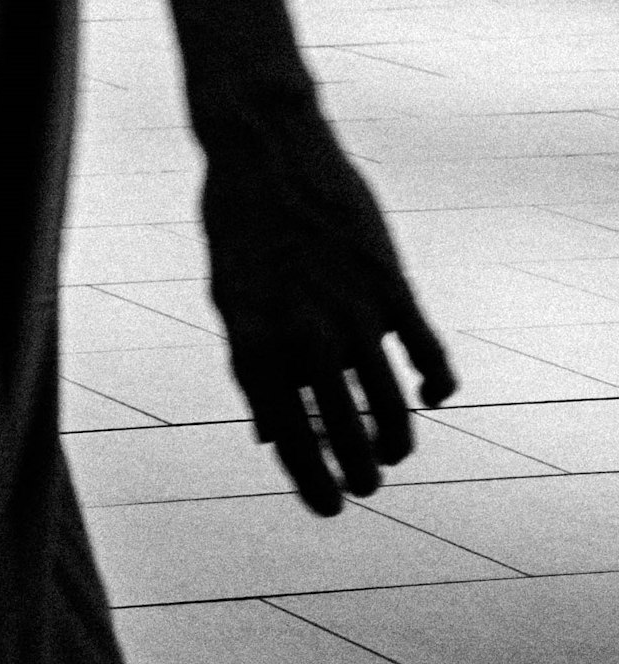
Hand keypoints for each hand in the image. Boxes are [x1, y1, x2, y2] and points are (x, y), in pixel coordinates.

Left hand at [199, 104, 455, 513]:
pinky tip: (430, 396)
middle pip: (345, 431)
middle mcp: (304, 338)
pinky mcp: (390, 286)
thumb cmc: (238, 228)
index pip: (289, 437)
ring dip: (395, 439)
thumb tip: (268, 436)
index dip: (311, 481)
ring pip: (389, 404)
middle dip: (359, 471)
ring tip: (392, 457)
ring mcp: (351, 314)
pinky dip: (434, 383)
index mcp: (254, 345)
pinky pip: (424, 353)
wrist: (265, 153)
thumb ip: (252, 367)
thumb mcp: (229, 299)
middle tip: (367, 489)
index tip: (329, 510)